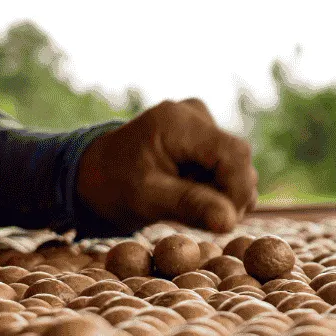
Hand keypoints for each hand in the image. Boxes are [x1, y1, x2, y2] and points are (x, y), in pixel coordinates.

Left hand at [76, 99, 257, 234]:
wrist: (95, 173)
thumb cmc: (113, 186)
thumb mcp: (147, 199)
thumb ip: (190, 206)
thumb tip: (230, 222)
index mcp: (178, 122)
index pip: (234, 154)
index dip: (239, 190)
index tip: (227, 221)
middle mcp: (194, 114)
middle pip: (238, 159)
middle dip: (229, 194)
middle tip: (203, 218)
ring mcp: (201, 121)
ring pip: (237, 164)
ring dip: (223, 192)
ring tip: (188, 203)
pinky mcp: (205, 134)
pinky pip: (228, 164)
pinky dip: (218, 186)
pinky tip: (193, 192)